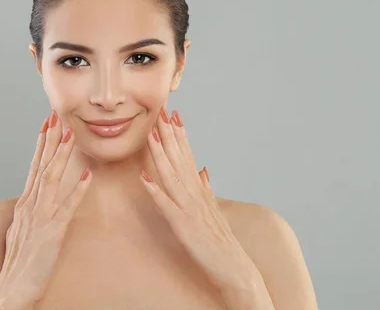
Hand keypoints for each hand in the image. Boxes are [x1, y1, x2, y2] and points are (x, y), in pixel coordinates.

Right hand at [0, 110, 92, 308]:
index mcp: (24, 204)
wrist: (11, 288)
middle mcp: (30, 206)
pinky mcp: (52, 233)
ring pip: (52, 179)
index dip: (42, 144)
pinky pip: (67, 207)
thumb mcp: (19, 231)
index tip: (48, 124)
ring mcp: (40, 218)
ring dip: (61, 156)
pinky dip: (78, 190)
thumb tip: (27, 199)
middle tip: (58, 116)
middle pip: (42, 166)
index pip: (34, 167)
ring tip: (71, 135)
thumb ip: (25, 212)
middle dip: (51, 140)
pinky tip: (88, 176)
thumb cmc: (18, 262)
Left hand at [139, 107, 255, 289]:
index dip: (180, 135)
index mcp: (200, 189)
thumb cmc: (221, 240)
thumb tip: (203, 170)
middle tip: (161, 111)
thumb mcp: (213, 210)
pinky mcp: (183, 226)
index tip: (173, 115)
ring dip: (160, 155)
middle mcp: (195, 194)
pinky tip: (144, 178)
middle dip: (169, 135)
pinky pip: (166, 206)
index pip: (188, 156)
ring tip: (151, 135)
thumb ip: (206, 189)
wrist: (235, 267)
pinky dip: (155, 192)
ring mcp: (189, 208)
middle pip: (179, 159)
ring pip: (172, 176)